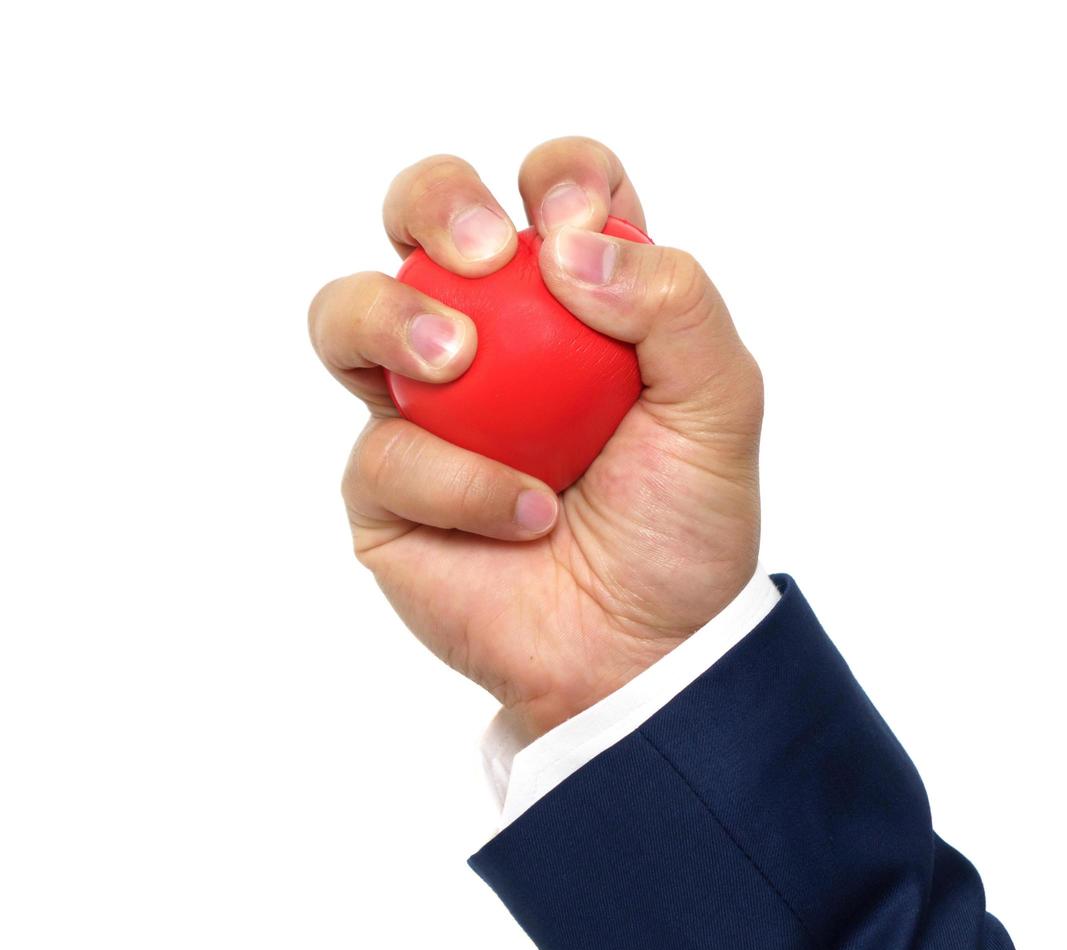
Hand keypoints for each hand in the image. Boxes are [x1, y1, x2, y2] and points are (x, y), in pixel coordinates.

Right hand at [308, 137, 762, 739]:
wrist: (639, 653)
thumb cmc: (681, 524)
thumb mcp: (719, 405)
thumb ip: (675, 303)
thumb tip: (565, 249)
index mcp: (575, 295)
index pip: (553, 190)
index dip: (559, 180)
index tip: (577, 231)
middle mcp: (490, 333)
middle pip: (424, 214)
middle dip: (436, 201)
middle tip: (482, 254)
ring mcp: (423, 405)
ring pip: (346, 312)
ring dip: (390, 316)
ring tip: (454, 364)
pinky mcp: (384, 484)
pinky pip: (384, 451)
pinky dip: (460, 481)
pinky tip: (527, 515)